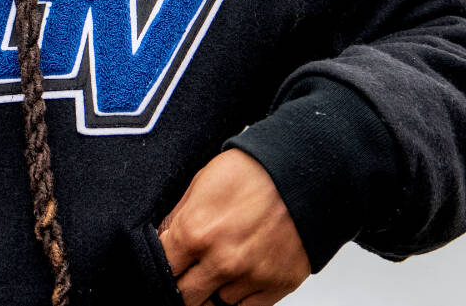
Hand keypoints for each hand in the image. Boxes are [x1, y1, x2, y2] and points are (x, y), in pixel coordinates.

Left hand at [158, 149, 310, 305]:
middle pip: (187, 296)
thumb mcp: (200, 185)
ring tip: (220, 268)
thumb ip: (177, 220)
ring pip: (217, 305)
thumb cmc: (251, 173)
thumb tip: (163, 242)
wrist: (302, 174)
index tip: (170, 262)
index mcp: (195, 232)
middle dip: (183, 284)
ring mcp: (252, 276)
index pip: (164, 268)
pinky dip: (240, 298)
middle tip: (189, 272)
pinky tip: (239, 280)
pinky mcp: (279, 285)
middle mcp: (222, 260)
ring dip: (213, 291)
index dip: (163, 265)